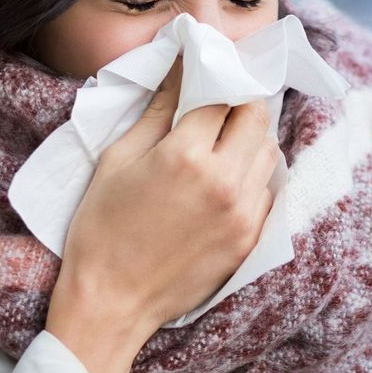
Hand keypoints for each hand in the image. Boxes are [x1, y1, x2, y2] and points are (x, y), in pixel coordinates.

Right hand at [46, 55, 279, 372]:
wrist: (112, 303)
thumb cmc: (102, 229)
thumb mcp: (119, 159)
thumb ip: (156, 111)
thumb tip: (180, 69)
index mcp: (186, 156)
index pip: (222, 94)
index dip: (215, 77)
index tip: (207, 71)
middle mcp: (225, 181)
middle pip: (256, 117)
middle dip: (240, 103)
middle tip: (218, 105)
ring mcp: (244, 213)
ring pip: (269, 152)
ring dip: (251, 138)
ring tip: (222, 142)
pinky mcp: (250, 238)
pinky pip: (268, 190)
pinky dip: (254, 175)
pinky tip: (226, 179)